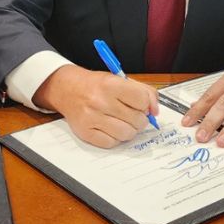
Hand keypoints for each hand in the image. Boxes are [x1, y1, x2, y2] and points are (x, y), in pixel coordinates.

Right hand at [32, 65, 159, 148]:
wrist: (68, 89)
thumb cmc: (96, 85)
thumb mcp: (119, 79)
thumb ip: (143, 91)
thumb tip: (155, 111)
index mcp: (111, 84)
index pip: (142, 100)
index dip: (146, 105)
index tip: (141, 105)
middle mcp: (100, 101)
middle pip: (137, 120)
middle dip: (139, 119)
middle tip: (132, 115)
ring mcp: (92, 118)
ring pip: (127, 134)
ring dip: (129, 130)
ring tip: (122, 122)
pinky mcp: (85, 133)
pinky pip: (111, 144)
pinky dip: (115, 138)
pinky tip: (110, 128)